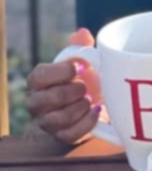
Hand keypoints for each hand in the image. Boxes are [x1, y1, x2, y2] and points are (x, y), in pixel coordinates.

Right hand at [25, 28, 103, 144]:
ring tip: (91, 99)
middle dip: (73, 91)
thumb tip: (81, 33)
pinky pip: (70, 134)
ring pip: (59, 119)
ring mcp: (46, 121)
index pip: (39, 76)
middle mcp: (36, 102)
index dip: (60, 72)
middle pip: (49, 99)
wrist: (96, 100)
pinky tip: (96, 111)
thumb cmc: (85, 76)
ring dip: (80, 107)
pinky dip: (87, 122)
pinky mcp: (60, 136)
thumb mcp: (84, 60)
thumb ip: (81, 46)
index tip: (79, 69)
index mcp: (38, 80)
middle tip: (86, 86)